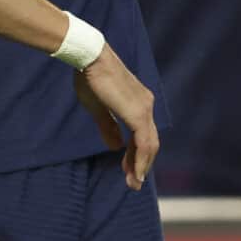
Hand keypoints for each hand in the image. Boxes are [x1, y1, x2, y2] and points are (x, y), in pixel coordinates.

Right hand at [72, 43, 159, 189]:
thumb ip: (108, 127)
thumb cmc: (90, 78)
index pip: (143, 134)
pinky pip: (143, 142)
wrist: (90, 58)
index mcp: (139, 102)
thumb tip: (116, 147)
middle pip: (150, 142)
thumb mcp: (99, 108)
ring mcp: (144, 109)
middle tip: (132, 182)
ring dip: (141, 166)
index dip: (136, 154)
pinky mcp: (137, 113)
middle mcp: (146, 105)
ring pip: (149, 145)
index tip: (127, 169)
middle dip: (141, 163)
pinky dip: (140, 159)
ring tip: (133, 183)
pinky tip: (135, 172)